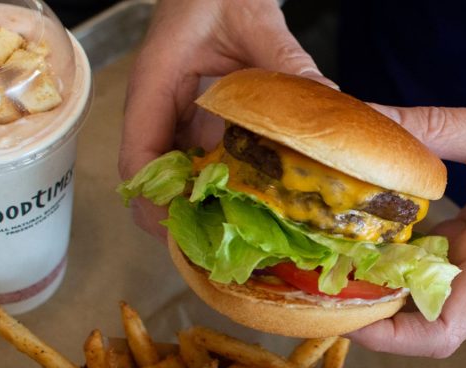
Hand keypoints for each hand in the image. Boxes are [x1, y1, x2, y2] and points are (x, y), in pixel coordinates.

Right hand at [119, 0, 329, 238]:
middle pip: (152, 182)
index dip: (155, 201)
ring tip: (239, 235)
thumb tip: (328, 101)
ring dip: (199, 209)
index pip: (138, 156)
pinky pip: (197, 164)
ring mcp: (176, 120)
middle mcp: (159, 110)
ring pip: (175, 179)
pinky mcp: (195, 123)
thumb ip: (285, 60)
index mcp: (155, 85)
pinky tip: (250, 201)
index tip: (183, 229)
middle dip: (178, 219)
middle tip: (221, 248)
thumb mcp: (253, 19)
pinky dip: (217, 188)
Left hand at [350, 102, 465, 356]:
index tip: (348, 317)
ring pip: (421, 289)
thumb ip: (432, 127)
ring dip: (379, 279)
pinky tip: (369, 225)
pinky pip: (430, 259)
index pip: (441, 331)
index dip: (392, 338)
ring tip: (333, 255)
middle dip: (370, 309)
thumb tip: (371, 117)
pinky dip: (398, 250)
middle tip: (322, 281)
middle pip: (419, 319)